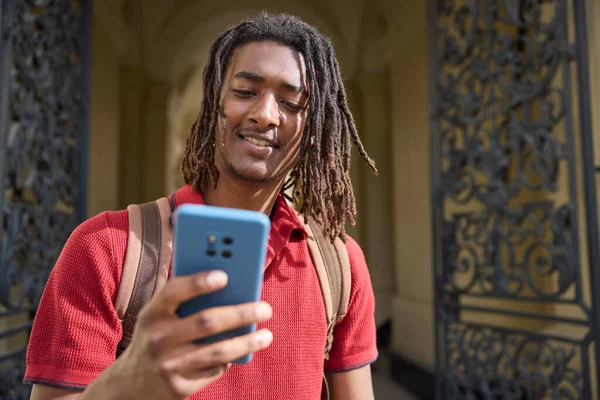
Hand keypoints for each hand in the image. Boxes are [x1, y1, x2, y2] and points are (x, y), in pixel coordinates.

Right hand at [86, 270, 272, 399]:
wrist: (129, 385)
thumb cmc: (155, 338)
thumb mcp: (158, 317)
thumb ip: (184, 301)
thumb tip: (230, 285)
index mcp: (152, 314)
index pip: (173, 292)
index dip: (198, 282)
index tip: (224, 275)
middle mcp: (158, 339)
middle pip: (207, 322)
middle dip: (241, 313)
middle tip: (265, 309)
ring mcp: (169, 365)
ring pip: (218, 350)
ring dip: (247, 341)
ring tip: (266, 335)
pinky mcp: (180, 387)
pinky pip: (215, 369)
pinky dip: (231, 359)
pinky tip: (243, 350)